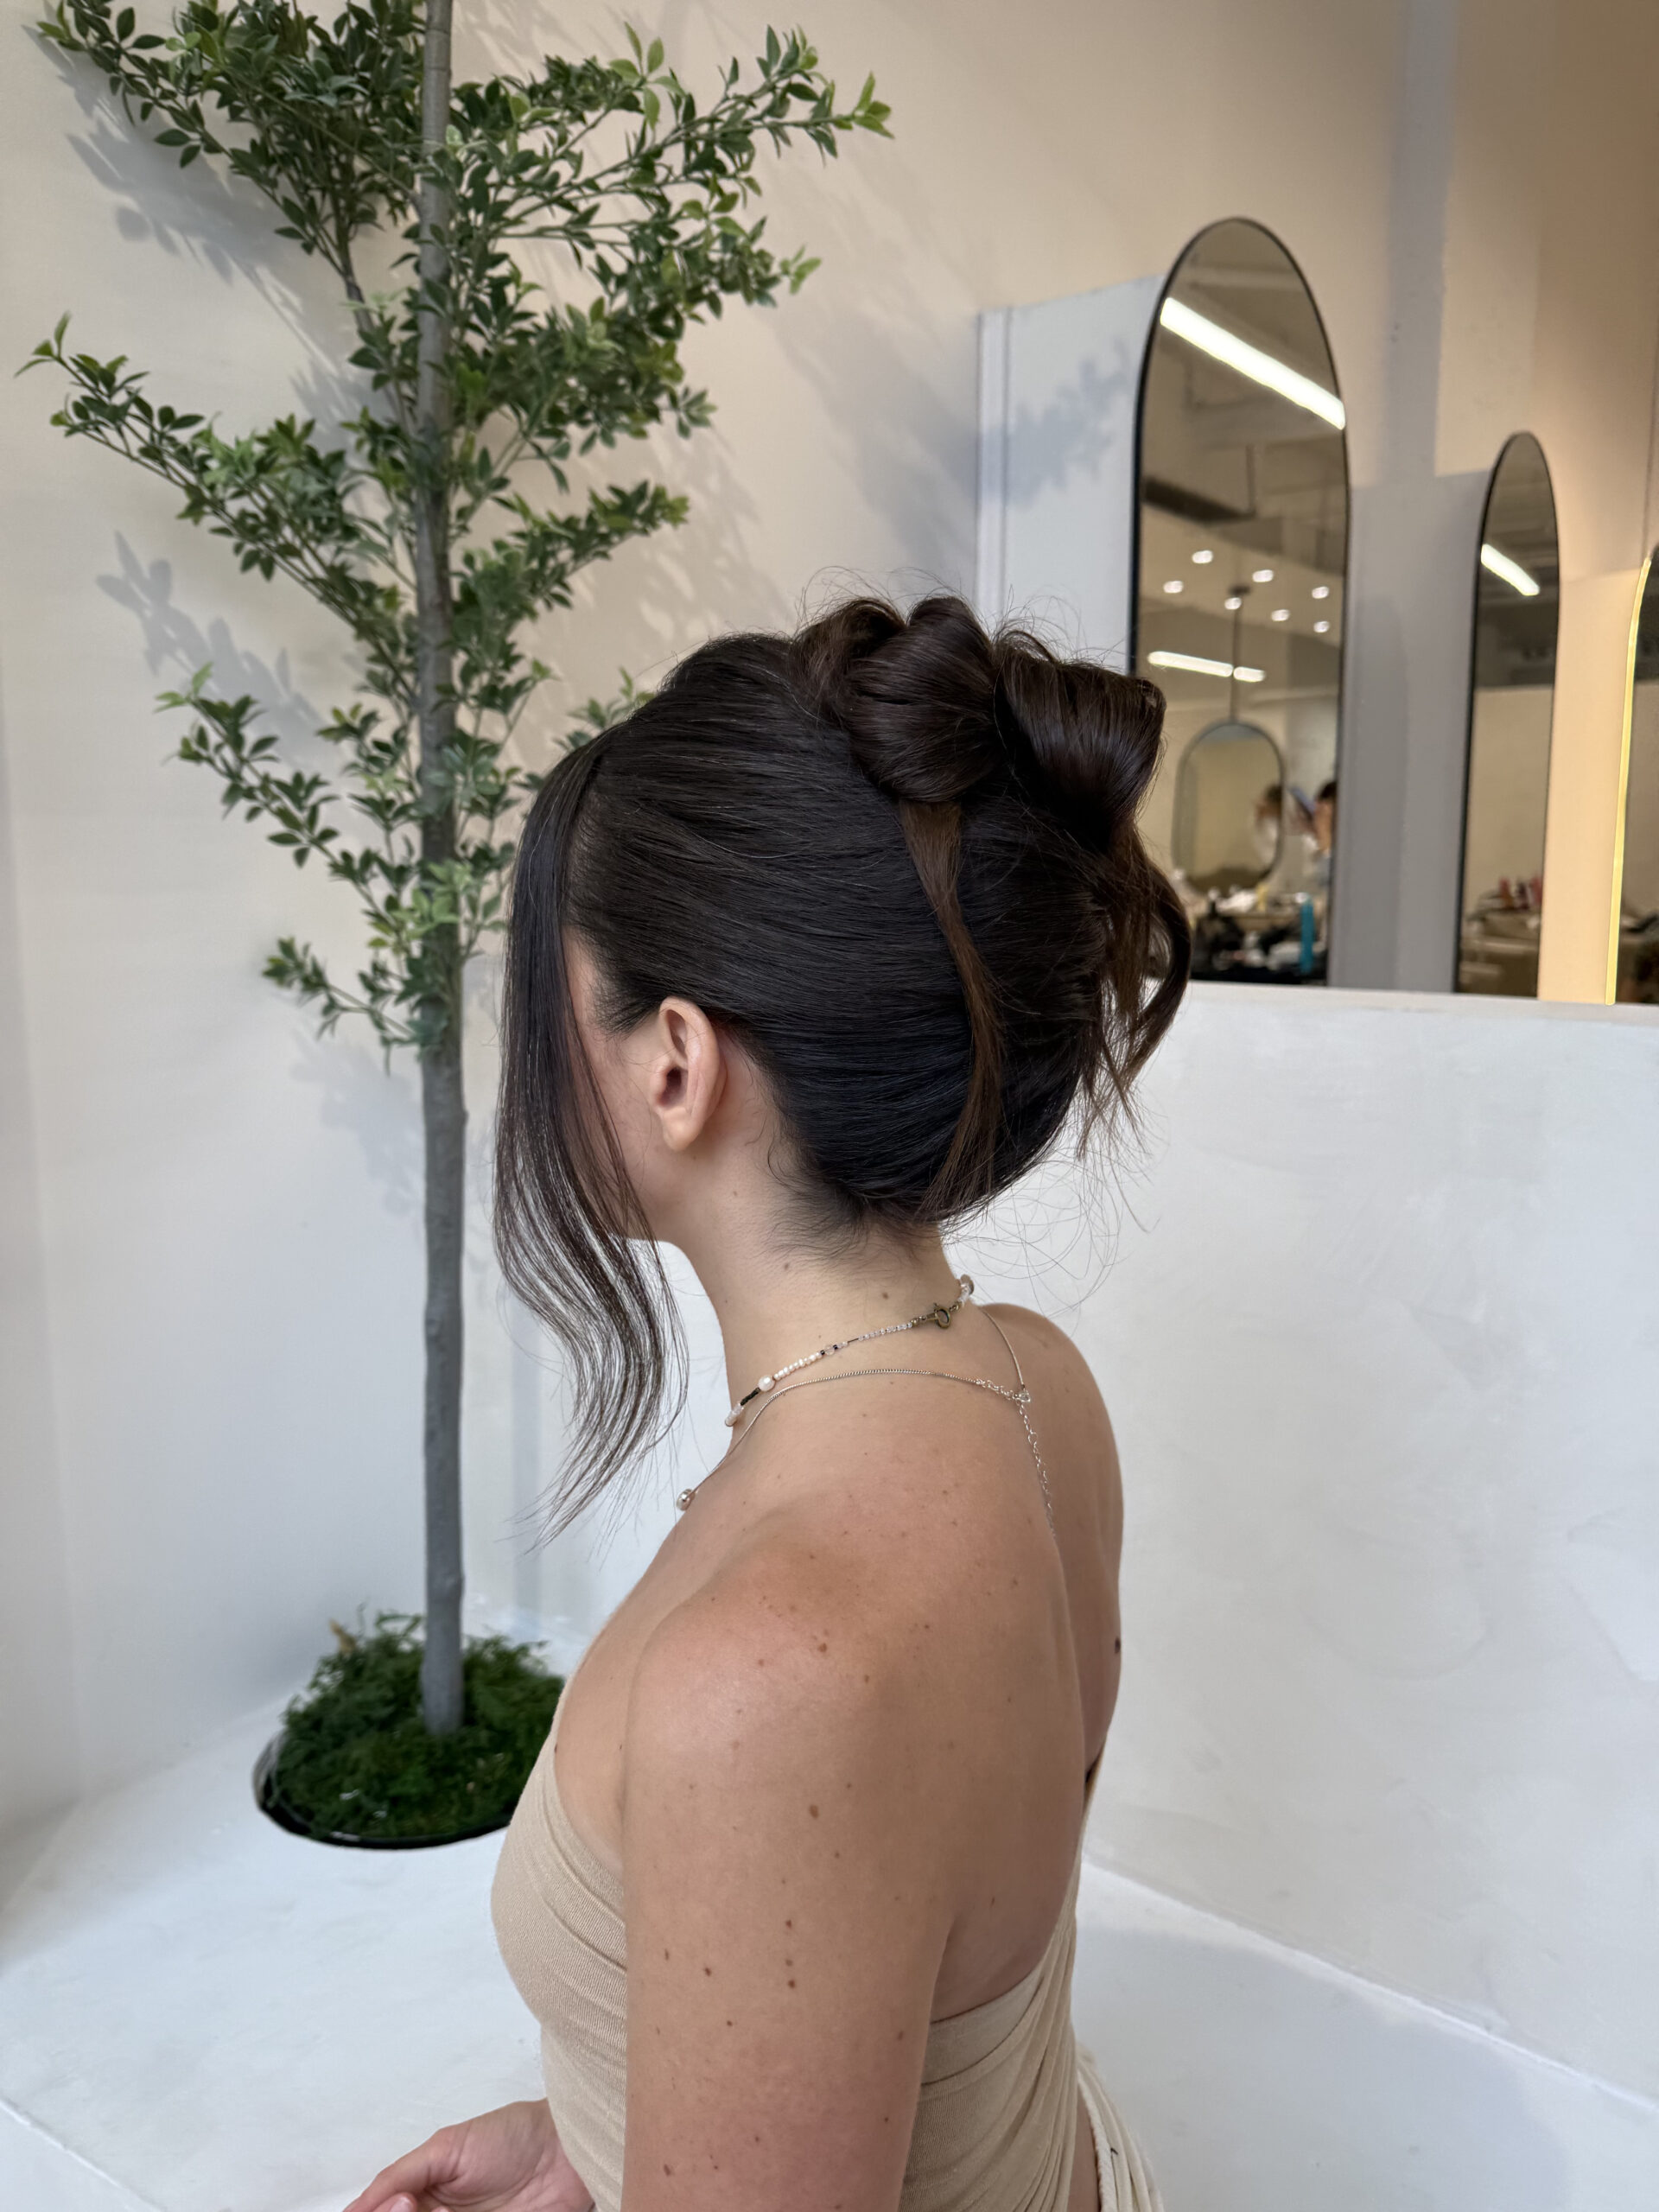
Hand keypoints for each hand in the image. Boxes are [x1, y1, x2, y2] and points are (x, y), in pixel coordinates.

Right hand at [343, 2100, 595, 2211]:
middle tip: (409, 2207)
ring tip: (428, 2207)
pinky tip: (439, 2210)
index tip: (386, 2208)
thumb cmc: (512, 2136)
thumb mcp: (447, 2148)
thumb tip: (358, 2205)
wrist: (567, 2152)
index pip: (382, 2211)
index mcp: (422, 2193)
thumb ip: (400, 2175)